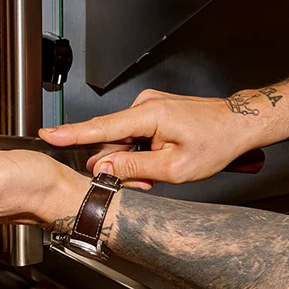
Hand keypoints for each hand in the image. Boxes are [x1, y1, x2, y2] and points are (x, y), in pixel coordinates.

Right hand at [39, 89, 260, 183]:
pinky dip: (142, 153)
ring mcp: (148, 106)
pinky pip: (135, 135)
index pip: (101, 127)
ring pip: (124, 141)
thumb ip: (135, 169)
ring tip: (158, 173)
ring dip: (134, 161)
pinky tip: (158, 162)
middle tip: (144, 184)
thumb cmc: (216, 142)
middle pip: (113, 140)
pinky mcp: (153, 111)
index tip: (48, 134)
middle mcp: (144, 105)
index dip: (71, 134)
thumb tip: (104, 168)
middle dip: (121, 165)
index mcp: (148, 114)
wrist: (239, 124)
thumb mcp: (175, 168)